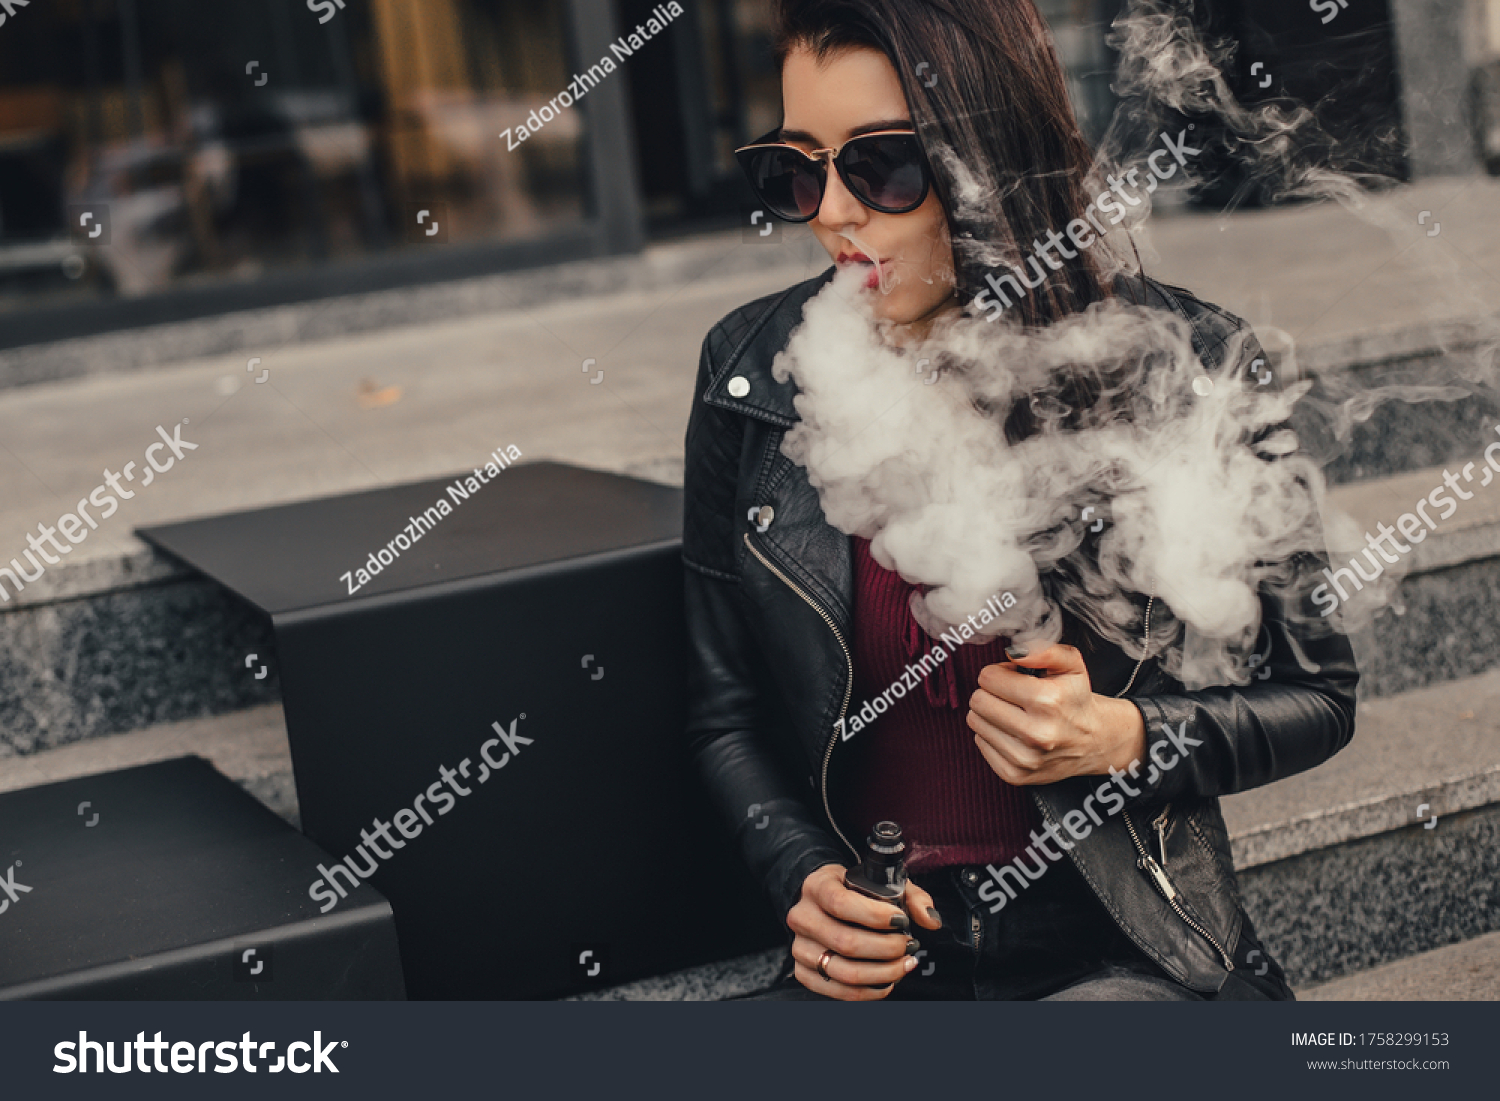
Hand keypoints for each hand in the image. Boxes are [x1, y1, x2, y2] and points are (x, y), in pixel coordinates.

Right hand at [785, 863, 943, 999]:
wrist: (823, 901)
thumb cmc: (854, 891)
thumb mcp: (881, 882)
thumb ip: (911, 897)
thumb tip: (930, 921)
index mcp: (816, 887)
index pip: (840, 903)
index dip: (874, 915)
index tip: (901, 921)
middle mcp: (802, 917)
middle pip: (846, 942)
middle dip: (886, 949)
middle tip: (908, 946)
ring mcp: (800, 946)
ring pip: (843, 971)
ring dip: (882, 973)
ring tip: (904, 964)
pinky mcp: (803, 971)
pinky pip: (837, 991)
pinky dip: (868, 991)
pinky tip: (887, 981)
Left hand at [965, 644, 1145, 785]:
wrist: (1094, 741)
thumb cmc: (1076, 699)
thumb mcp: (1071, 665)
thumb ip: (1043, 650)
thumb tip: (1012, 652)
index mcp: (1047, 701)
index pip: (988, 678)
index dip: (1000, 673)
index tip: (1014, 678)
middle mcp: (1036, 733)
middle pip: (978, 701)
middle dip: (991, 692)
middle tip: (1012, 696)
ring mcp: (1024, 758)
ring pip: (975, 722)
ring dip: (990, 714)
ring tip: (1014, 713)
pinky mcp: (1015, 775)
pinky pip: (980, 743)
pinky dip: (992, 735)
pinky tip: (1014, 733)